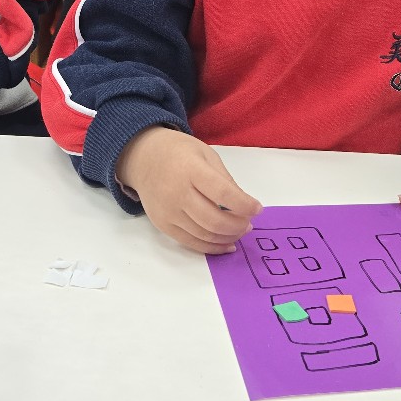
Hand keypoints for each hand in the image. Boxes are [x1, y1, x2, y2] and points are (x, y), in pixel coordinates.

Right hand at [116, 127, 261, 253]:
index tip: (257, 208)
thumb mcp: (206, 154)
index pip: (223, 193)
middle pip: (214, 220)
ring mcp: (168, 212)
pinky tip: (227, 243)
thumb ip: (225, 179)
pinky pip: (191, 243)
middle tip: (249, 223)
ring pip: (205, 235)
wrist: (143, 158)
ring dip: (228, 237)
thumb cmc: (179, 153)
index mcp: (190, 170)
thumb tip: (244, 206)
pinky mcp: (163, 226)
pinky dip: (212, 247)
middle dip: (238, 225)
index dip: (244, 205)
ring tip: (240, 231)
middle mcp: (177, 193)